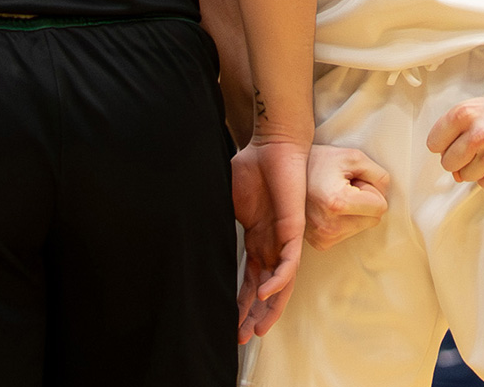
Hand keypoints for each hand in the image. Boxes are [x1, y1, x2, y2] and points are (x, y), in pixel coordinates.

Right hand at [232, 139, 308, 343]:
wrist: (273, 145)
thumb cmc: (251, 167)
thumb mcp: (226, 199)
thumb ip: (216, 218)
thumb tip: (190, 230)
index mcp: (256, 239)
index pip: (249, 280)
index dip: (240, 303)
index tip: (230, 325)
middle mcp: (271, 244)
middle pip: (265, 290)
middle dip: (254, 315)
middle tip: (241, 338)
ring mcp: (283, 239)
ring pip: (281, 284)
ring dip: (269, 307)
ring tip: (257, 328)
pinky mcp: (293, 230)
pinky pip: (289, 263)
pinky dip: (279, 280)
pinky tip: (265, 292)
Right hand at [305, 143, 388, 250]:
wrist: (287, 169)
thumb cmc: (320, 160)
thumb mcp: (353, 157)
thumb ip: (378, 175)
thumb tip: (386, 195)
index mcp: (337, 203)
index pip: (380, 207)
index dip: (371, 189)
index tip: (353, 180)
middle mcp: (329, 226)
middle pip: (373, 220)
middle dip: (365, 203)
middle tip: (344, 187)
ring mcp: (323, 237)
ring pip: (361, 228)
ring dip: (354, 212)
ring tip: (334, 196)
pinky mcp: (320, 243)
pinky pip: (348, 234)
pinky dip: (344, 221)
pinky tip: (328, 207)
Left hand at [426, 73, 483, 186]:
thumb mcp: (472, 109)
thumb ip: (454, 134)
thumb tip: (452, 169)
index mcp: (463, 115)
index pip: (434, 143)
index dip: (442, 145)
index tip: (451, 143)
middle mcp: (477, 135)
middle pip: (447, 163)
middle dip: (456, 160)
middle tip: (472, 150)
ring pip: (465, 176)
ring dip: (474, 168)